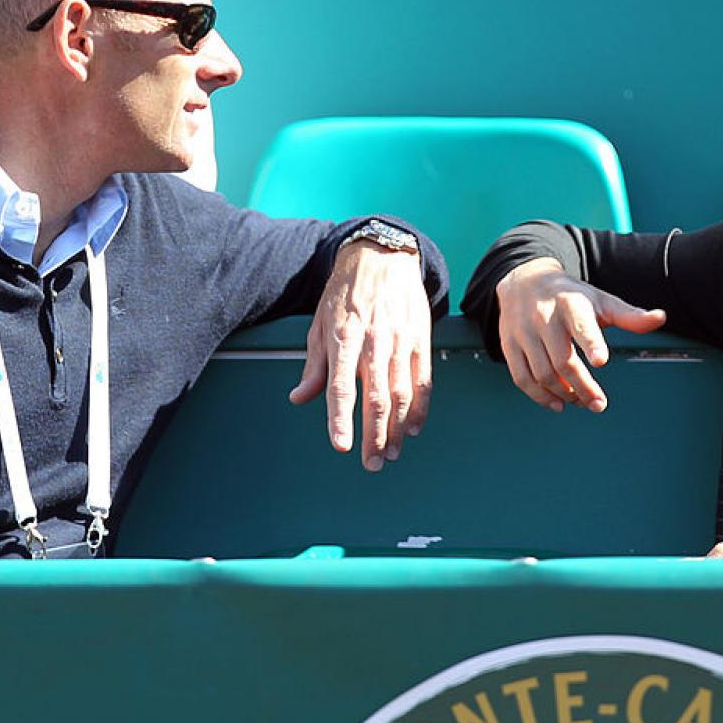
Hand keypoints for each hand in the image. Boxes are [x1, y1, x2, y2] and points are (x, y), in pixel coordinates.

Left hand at [290, 241, 430, 471]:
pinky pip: (422, 381)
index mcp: (343, 339)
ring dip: (396, 428)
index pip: (341, 386)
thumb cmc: (345, 293)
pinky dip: (419, 408)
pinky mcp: (419, 341)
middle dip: (374, 436)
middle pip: (375, 398)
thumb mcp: (319, 324)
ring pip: (401, 394)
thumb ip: (314, 366)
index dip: (341, 418)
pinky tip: (412, 427)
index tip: (342, 445)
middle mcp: (373, 343)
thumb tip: (299, 398)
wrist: (382, 258)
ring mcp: (399, 342)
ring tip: (390, 453)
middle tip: (371, 464)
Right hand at [494, 258, 665, 412]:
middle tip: (599, 404)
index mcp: (571, 303)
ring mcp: (523, 332)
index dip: (591, 342)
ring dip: (564, 394)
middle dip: (583, 387)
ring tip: (581, 401)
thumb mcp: (600, 300)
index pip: (581, 324)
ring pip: (542, 373)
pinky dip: (539, 396)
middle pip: (562, 360)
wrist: (524, 280)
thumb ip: (629, 315)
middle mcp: (543, 316)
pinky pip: (522, 377)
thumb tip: (660, 318)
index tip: (601, 361)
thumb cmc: (570, 296)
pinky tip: (558, 403)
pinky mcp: (509, 344)